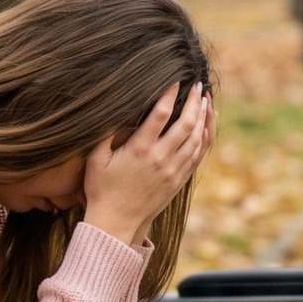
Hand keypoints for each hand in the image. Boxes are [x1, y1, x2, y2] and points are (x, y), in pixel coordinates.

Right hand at [84, 83, 212, 246]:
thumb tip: (115, 110)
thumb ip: (106, 133)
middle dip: (194, 101)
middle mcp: (160, 158)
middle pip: (186, 123)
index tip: (176, 80)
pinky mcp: (179, 180)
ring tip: (206, 100)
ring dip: (203, 117)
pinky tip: (207, 125)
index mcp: (139, 149)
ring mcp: (173, 170)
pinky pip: (198, 155)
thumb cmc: (101, 188)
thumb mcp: (96, 159)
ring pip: (197, 138)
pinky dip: (206, 137)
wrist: (116, 221)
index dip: (170, 94)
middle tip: (198, 85)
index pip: (160, 114)